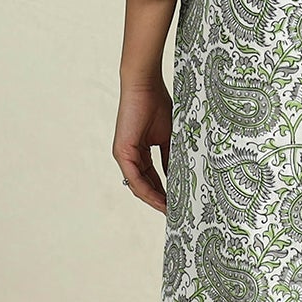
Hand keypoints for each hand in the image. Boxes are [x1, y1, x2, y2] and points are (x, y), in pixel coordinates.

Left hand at [113, 72, 173, 212]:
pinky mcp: (122, 153)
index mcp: (139, 152)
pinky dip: (148, 192)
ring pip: (139, 187)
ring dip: (155, 200)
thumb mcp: (169, 137)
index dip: (165, 192)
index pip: (152, 178)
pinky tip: (162, 200)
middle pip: (145, 186)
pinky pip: (135, 179)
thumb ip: (170, 158)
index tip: (179, 204)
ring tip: (171, 212)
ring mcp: (124, 156)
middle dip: (160, 201)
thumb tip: (178, 177)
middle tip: (177, 214)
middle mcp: (129, 157)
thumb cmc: (158, 105)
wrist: (145, 86)